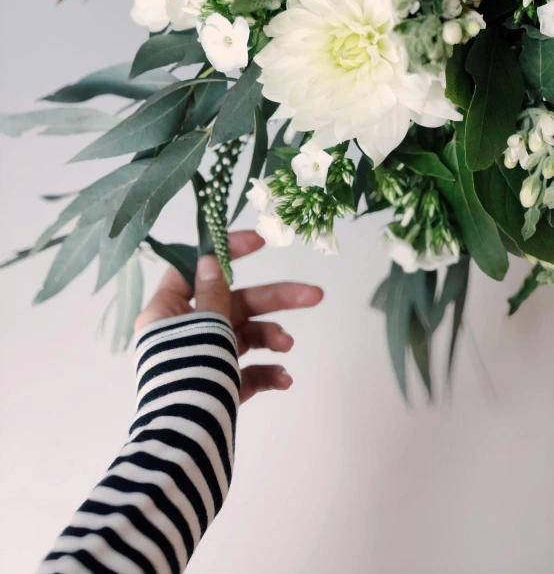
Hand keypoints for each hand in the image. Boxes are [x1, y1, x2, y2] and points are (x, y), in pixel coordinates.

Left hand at [135, 230, 322, 402]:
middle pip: (232, 303)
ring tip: (286, 346)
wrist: (188, 449)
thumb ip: (214, 293)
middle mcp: (183, 334)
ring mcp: (202, 362)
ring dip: (270, 337)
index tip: (260, 242)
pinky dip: (266, 372)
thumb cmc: (192, 377)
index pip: (194, 268)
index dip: (225, 252)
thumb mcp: (206, 326)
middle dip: (273, 300)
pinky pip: (246, 372)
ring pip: (243, 336)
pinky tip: (284, 379)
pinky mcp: (218, 389)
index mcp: (167, 313)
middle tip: (313, 295)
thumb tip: (210, 261)